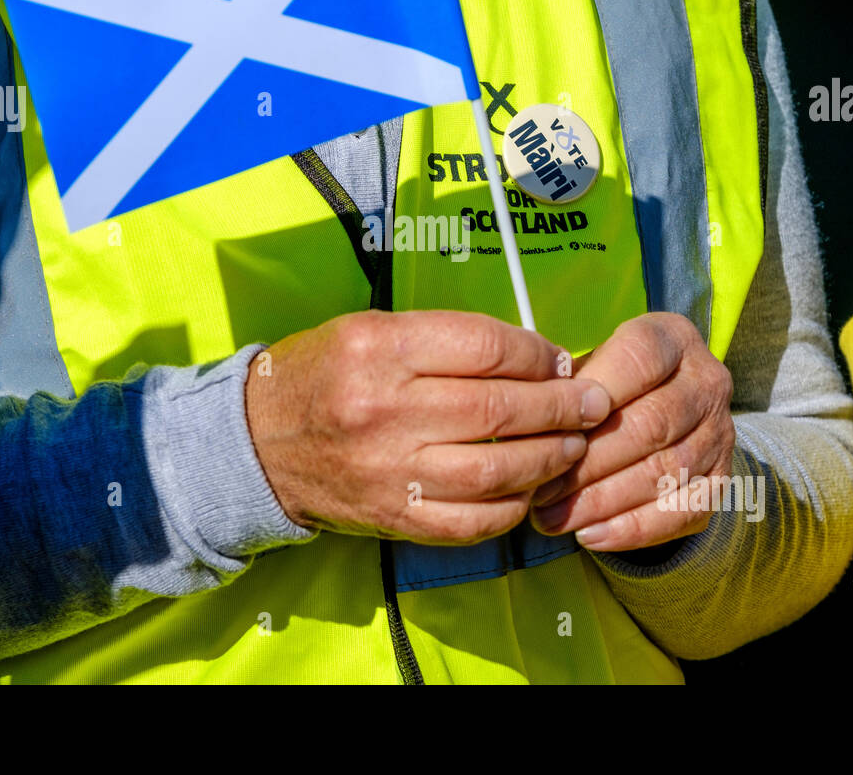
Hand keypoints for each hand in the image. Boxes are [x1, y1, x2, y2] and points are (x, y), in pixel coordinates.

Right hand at [246, 310, 612, 545]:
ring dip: (551, 459)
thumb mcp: (370, 330)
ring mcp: (390, 472)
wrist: (257, 443)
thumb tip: (532, 355)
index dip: (538, 354)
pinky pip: (472, 521)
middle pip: (500, 411)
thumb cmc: (323, 374)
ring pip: (496, 472)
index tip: (561, 359)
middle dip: (563, 407)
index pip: (486, 348)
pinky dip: (513, 507)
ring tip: (574, 445)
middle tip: (595, 404)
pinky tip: (530, 488)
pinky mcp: (394, 517)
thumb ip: (446, 340)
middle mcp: (385, 410)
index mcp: (380, 349)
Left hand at [528, 313, 734, 550]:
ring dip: (601, 502)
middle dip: (587, 463)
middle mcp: (707, 382)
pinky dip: (632, 529)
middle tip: (539, 490)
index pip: (638, 360)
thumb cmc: (609, 382)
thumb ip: (568, 384)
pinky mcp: (721, 479)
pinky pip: (681, 512)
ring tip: (552, 518)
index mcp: (672, 339)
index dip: (592, 394)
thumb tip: (528, 422)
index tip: (547, 425)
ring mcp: (720, 433)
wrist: (667, 404)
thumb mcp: (591, 363)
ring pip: (663, 473)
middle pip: (650, 425)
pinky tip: (590, 536)